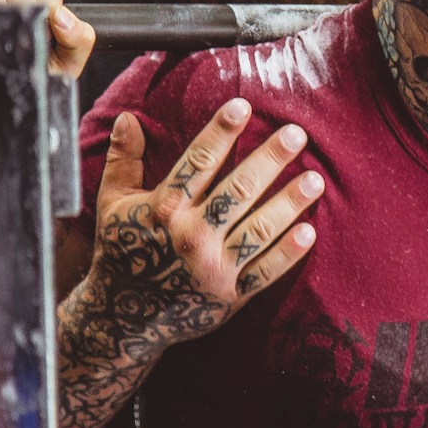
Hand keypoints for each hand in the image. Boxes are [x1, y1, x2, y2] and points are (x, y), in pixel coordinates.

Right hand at [84, 99, 322, 345]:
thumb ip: (123, 160)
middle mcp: (191, 236)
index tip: (244, 106)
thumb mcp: (112, 204)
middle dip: (269, 160)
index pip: (198, 162)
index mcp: (163, 209)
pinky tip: (310, 231)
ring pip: (259, 228)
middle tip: (297, 134)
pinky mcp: (230, 296)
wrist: (124, 320)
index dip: (221, 132)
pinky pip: (265, 272)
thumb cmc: (120, 252)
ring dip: (289, 203)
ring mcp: (213, 268)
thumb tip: (128, 117)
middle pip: (238, 190)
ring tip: (315, 179)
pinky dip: (288, 252)